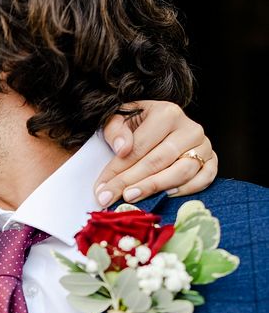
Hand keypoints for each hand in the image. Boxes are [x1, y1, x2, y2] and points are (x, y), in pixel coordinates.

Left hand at [97, 101, 217, 206]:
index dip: (118, 170)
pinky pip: (205, 178)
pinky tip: (166, 195)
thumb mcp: (121, 118)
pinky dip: (188, 189)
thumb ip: (116, 130)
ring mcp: (204, 145)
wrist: (163, 123)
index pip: (139, 147)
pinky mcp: (212, 159)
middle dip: (132, 182)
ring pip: (182, 171)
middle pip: (159, 161)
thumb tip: (122, 148)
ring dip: (156, 187)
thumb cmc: (138, 123)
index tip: (101, 188)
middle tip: (111, 198)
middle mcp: (190, 128)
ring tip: (133, 198)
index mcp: (167, 113)